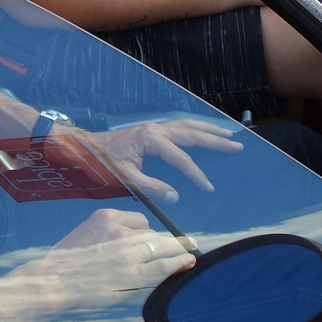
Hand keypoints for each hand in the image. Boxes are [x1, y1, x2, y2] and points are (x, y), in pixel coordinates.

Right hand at [8, 209, 193, 309]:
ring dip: (174, 252)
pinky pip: (163, 265)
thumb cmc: (65, 263)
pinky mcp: (134, 275)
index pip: (139, 221)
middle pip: (154, 234)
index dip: (146, 234)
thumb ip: (107, 234)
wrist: (53, 282)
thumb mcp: (85, 236)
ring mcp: (128, 252)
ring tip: (188, 254)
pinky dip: (179, 262)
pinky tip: (188, 261)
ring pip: (161, 246)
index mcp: (105, 217)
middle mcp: (119, 230)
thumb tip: (131, 241)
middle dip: (168, 241)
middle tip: (187, 242)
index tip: (151, 242)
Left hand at [52, 119, 242, 203]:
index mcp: (150, 139)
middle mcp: (155, 129)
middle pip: (192, 133)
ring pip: (187, 125)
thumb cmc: (102, 163)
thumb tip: (174, 196)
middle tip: (237, 146)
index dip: (196, 174)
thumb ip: (151, 187)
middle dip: (215, 140)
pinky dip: (195, 127)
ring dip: (208, 129)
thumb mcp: (125, 178)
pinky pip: (179, 126)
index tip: (209, 187)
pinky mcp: (151, 129)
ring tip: (228, 135)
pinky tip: (204, 132)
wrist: (84, 147)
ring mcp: (153, 126)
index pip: (181, 158)